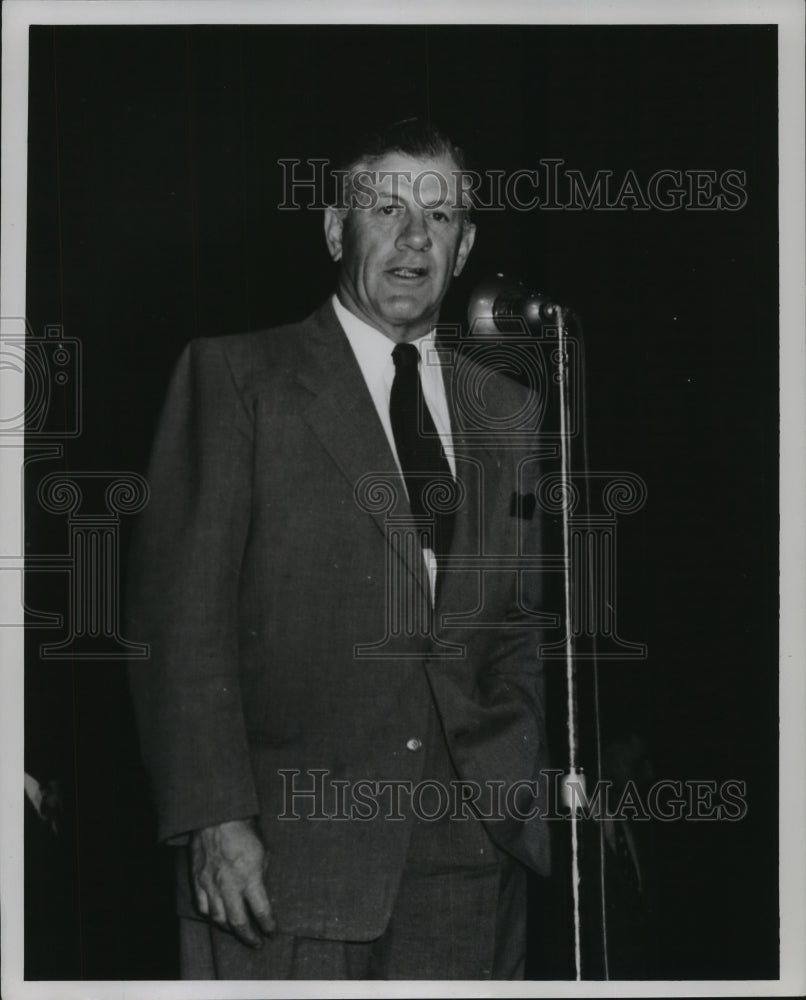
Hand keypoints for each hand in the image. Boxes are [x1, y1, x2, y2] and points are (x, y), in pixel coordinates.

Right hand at [190, 818, 275, 946]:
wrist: (216, 815)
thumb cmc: (244, 830)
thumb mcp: (263, 850)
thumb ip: (262, 873)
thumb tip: (261, 890)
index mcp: (249, 877)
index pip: (261, 911)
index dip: (268, 925)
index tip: (272, 932)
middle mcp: (229, 885)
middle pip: (238, 922)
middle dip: (249, 936)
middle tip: (256, 943)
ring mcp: (211, 884)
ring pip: (218, 919)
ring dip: (229, 929)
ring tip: (237, 932)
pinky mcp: (197, 880)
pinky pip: (202, 906)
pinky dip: (210, 916)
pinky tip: (217, 918)